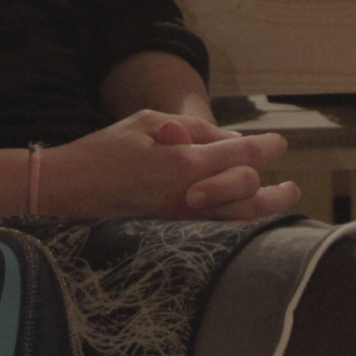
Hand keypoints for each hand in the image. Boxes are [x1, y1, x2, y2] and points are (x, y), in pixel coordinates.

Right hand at [40, 113, 298, 222]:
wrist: (65, 190)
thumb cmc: (103, 150)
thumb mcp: (145, 122)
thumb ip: (189, 128)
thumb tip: (223, 137)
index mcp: (184, 161)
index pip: (241, 153)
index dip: (267, 147)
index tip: (280, 144)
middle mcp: (188, 194)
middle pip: (248, 189)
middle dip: (273, 185)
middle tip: (290, 184)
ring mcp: (180, 219)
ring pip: (237, 219)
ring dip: (266, 211)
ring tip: (284, 205)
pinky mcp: (169, 234)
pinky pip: (215, 233)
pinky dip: (238, 227)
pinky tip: (249, 223)